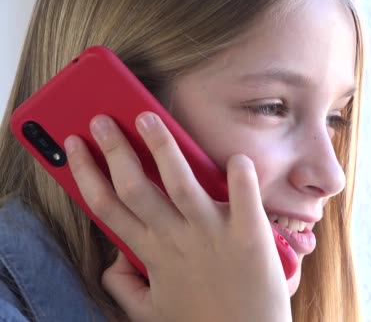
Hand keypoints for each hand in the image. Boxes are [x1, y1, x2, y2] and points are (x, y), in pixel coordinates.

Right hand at [64, 112, 290, 321]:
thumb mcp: (151, 312)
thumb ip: (125, 286)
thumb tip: (111, 262)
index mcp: (151, 254)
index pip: (107, 207)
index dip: (85, 173)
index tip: (73, 145)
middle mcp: (176, 239)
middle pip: (134, 187)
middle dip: (113, 149)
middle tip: (102, 119)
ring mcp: (212, 234)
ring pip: (179, 182)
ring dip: (162, 147)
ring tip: (148, 116)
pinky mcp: (249, 235)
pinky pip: (243, 198)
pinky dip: (240, 176)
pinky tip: (235, 156)